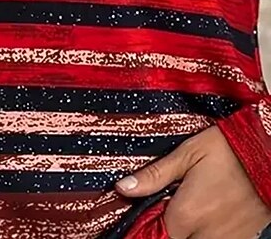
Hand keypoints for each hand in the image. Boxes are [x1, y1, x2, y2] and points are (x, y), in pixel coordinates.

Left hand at [115, 126, 270, 238]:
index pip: (154, 234)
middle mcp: (205, 237)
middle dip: (172, 226)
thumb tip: (122, 187)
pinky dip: (209, 231)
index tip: (152, 207)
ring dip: (190, 230)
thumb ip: (155, 174)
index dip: (149, 221)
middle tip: (177, 201)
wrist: (270, 154)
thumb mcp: (189, 153)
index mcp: (185, 215)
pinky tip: (212, 213)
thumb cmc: (230, 150)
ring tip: (197, 205)